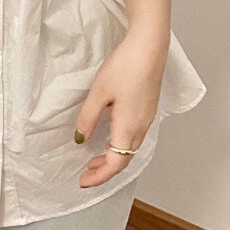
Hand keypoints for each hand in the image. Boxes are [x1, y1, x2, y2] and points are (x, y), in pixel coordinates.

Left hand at [73, 29, 166, 187]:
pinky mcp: (148, 108)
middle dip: (104, 171)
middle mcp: (141, 126)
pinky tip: (110, 138)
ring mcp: (147, 118)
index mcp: (129, 126)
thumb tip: (80, 139)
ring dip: (112, 158)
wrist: (149, 47)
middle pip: (124, 159)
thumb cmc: (125, 67)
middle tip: (86, 175)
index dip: (99, 176)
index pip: (115, 163)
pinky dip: (120, 145)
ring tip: (94, 160)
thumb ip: (88, 118)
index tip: (83, 182)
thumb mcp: (99, 93)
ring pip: (130, 148)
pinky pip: (134, 136)